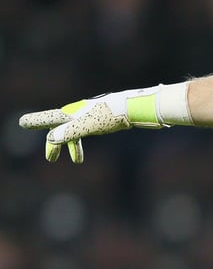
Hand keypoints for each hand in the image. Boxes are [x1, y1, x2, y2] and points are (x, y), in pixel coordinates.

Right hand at [19, 87, 170, 162]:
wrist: (135, 107)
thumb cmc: (111, 116)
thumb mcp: (87, 126)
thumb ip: (69, 132)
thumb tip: (51, 138)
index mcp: (73, 113)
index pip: (50, 119)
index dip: (37, 121)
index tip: (23, 122)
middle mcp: (80, 112)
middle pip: (62, 128)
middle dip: (56, 143)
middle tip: (51, 158)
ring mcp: (92, 115)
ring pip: (77, 131)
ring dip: (73, 146)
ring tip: (77, 161)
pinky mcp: (104, 118)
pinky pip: (89, 130)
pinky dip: (86, 140)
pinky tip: (91, 146)